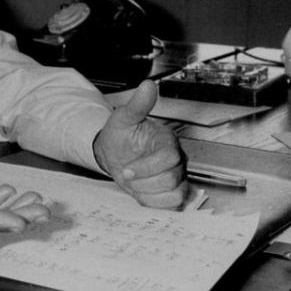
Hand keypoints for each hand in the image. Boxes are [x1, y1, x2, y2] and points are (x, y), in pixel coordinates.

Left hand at [91, 80, 187, 208]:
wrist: (113, 153)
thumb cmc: (120, 136)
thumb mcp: (123, 119)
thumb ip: (137, 104)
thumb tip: (147, 86)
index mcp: (167, 141)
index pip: (168, 158)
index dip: (146, 167)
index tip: (126, 170)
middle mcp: (176, 159)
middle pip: (171, 179)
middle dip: (143, 182)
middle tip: (127, 175)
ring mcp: (176, 176)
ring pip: (175, 194)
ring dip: (148, 193)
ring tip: (135, 183)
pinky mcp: (172, 191)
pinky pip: (174, 204)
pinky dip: (155, 202)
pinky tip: (142, 192)